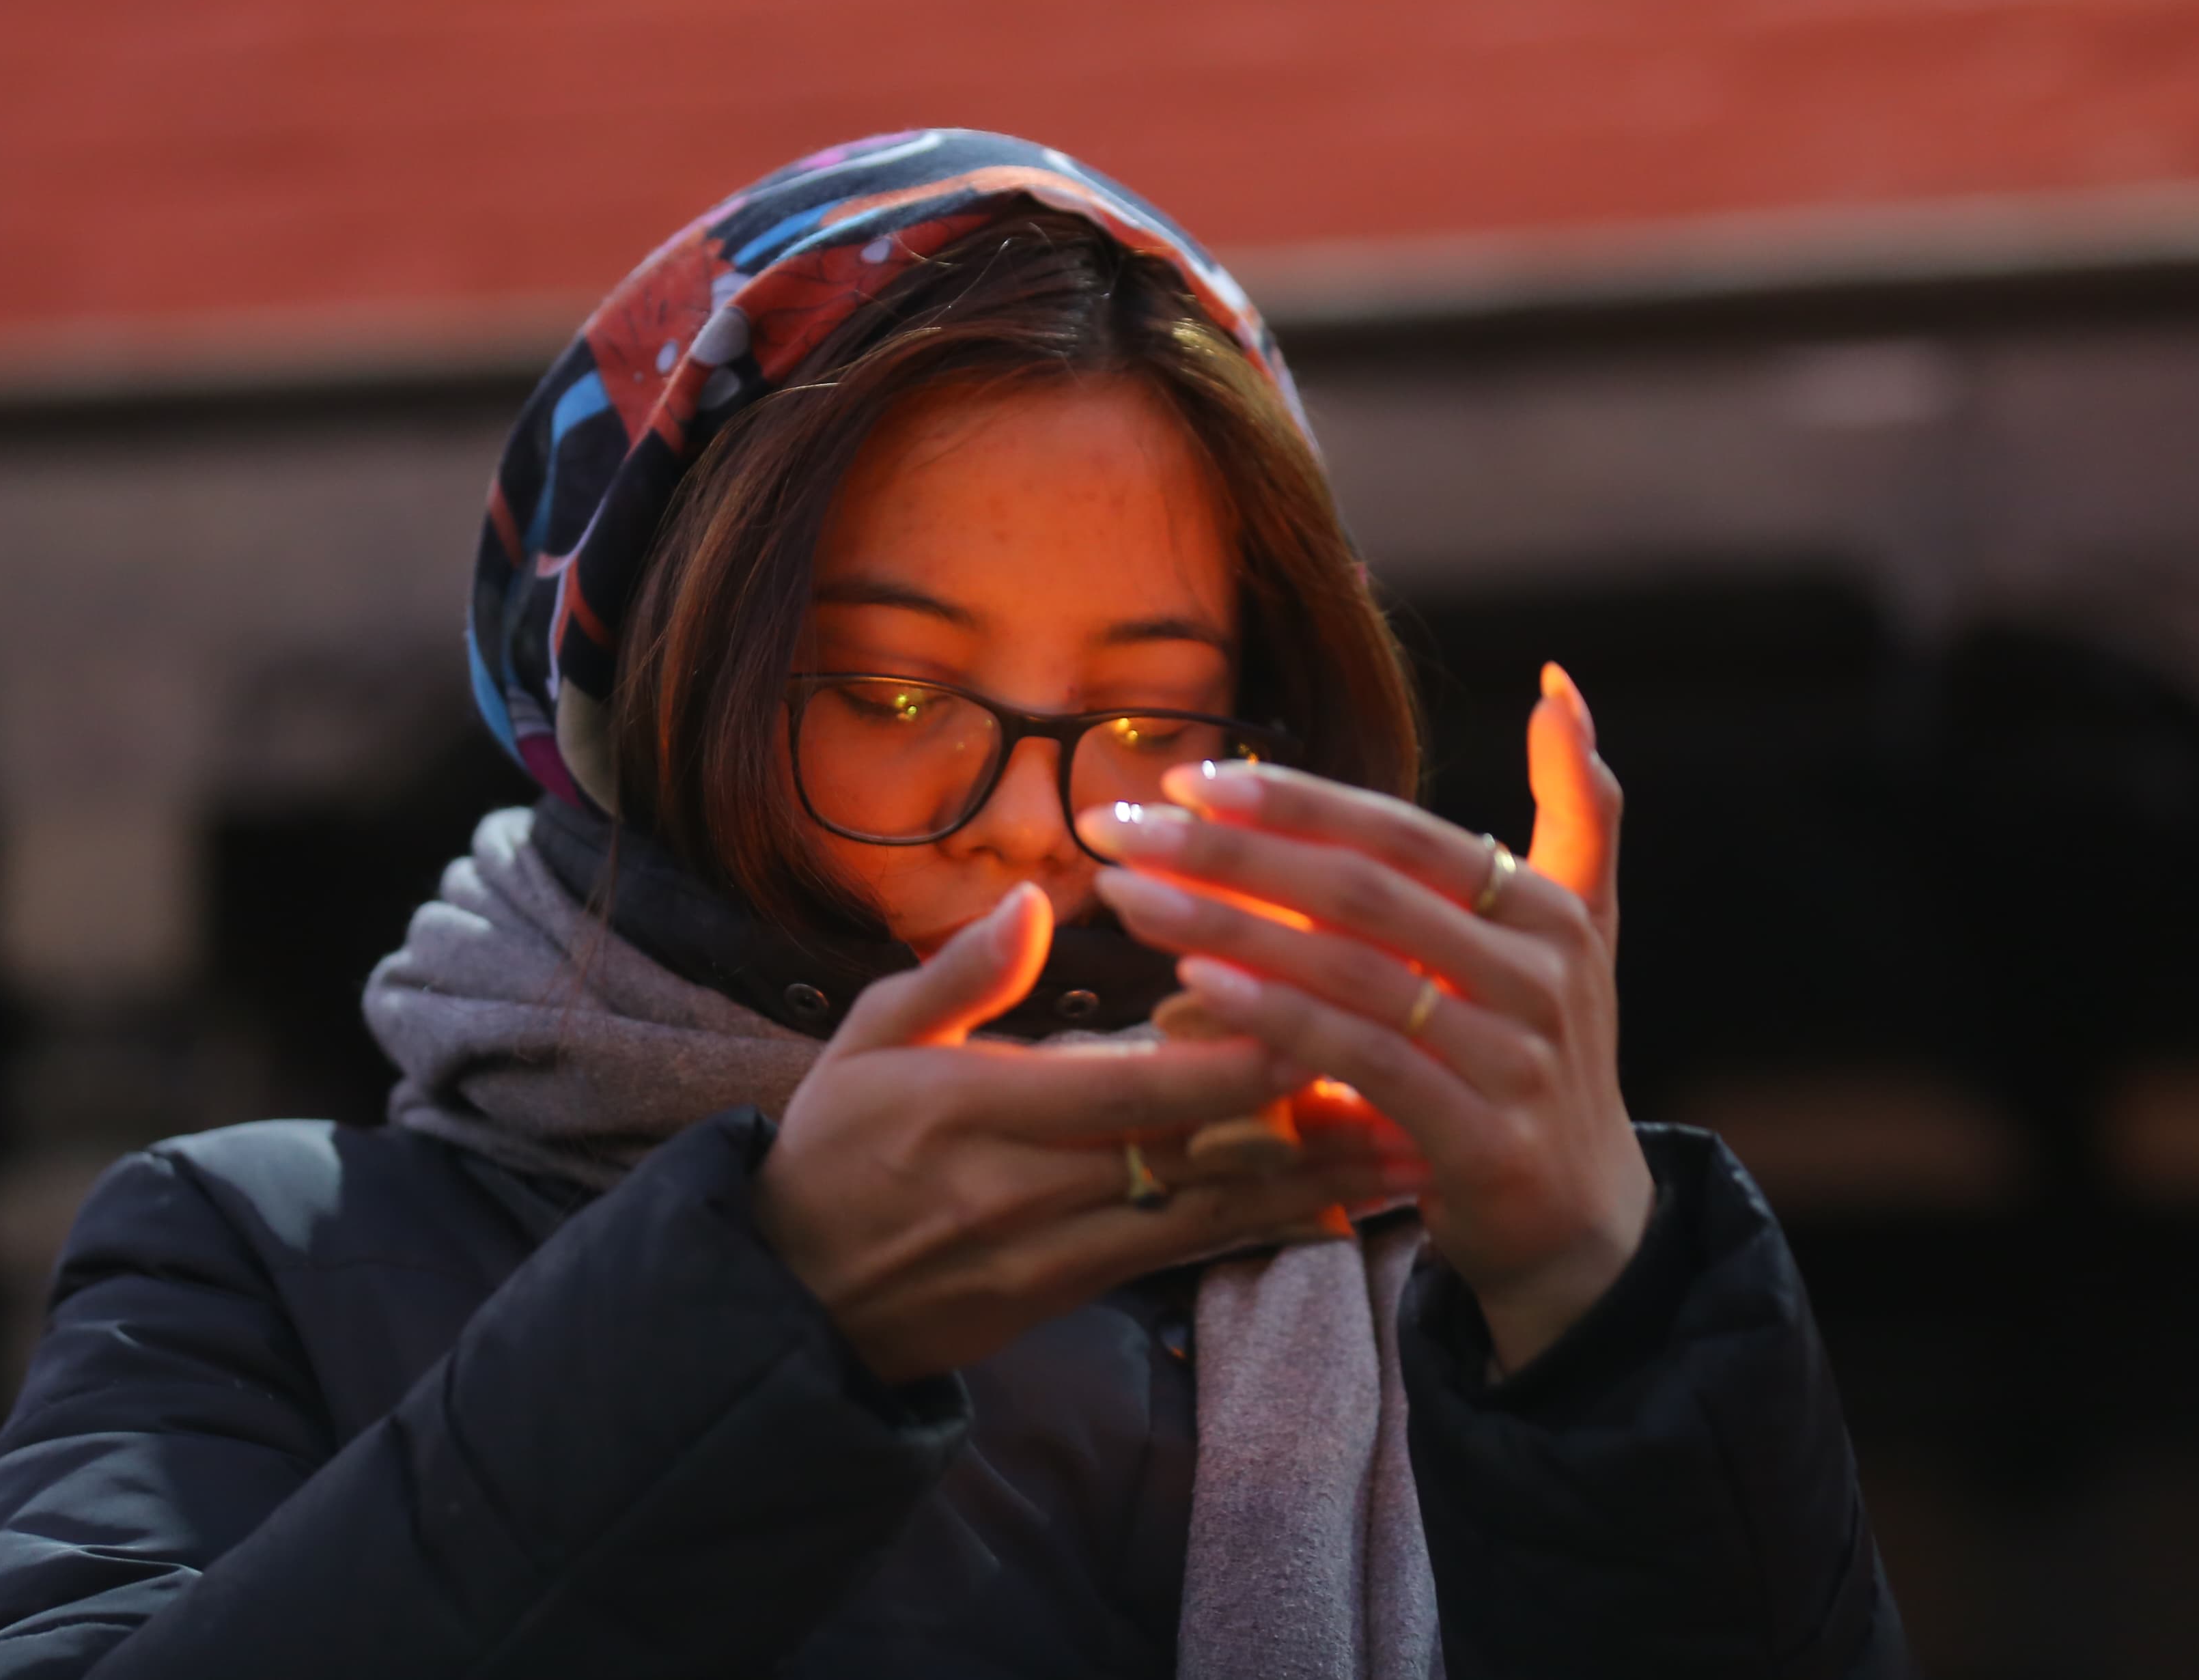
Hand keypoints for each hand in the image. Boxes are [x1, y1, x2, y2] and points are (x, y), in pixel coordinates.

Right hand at [754, 882, 1422, 1384]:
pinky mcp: (1065, 1300)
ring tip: (1411, 1147)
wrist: (787, 1297)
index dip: (1225, 1060)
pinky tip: (1341, 1208)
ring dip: (1311, 1184)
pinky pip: (1180, 1258)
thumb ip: (955, 974)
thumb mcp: (866, 1042)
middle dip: (1303, 1121)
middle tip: (1408, 1076)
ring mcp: (1050, 1256)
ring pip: (1204, 1216)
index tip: (1313, 1013)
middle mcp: (1022, 1192)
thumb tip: (1032, 898)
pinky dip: (1262, 1229)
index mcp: (971, 1112)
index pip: (1124, 1089)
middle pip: (1188, 1155)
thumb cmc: (832, 1148)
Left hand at [1081, 665, 1650, 1373]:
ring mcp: (1515, 1057)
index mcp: (1547, 907)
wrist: (1582, 1220)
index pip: (1397, 832)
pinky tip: (1192, 988)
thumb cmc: (1540, 1052)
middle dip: (1230, 853)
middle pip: (1361, 891)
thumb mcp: (1577, 925)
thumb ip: (1576, 807)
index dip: (1292, 800)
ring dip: (1227, 926)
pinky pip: (1360, 1060)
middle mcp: (1539, 972)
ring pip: (1349, 972)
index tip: (1185, 778)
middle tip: (1123, 829)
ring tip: (1130, 896)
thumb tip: (1555, 684)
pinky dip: (1275, 1017)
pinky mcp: (1482, 1138)